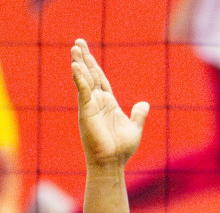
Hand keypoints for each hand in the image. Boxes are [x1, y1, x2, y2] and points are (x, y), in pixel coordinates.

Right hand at [71, 39, 148, 168]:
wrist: (112, 163)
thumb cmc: (121, 149)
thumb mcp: (134, 128)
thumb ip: (139, 115)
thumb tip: (144, 104)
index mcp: (108, 104)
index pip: (100, 79)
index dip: (94, 66)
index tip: (87, 52)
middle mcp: (97, 102)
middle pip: (90, 75)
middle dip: (84, 59)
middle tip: (78, 42)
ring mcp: (90, 106)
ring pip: (84, 80)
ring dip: (79, 64)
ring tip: (75, 48)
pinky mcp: (86, 112)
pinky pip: (83, 92)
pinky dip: (80, 79)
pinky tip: (76, 66)